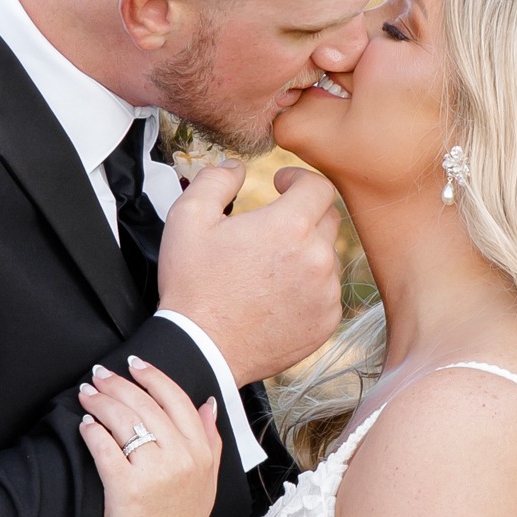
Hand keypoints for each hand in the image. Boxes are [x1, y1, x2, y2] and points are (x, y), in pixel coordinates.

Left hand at [76, 356, 224, 516]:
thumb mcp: (207, 481)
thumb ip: (211, 440)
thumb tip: (208, 403)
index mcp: (201, 452)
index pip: (176, 399)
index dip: (152, 376)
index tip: (134, 364)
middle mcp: (182, 458)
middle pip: (145, 404)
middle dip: (118, 384)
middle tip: (98, 375)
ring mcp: (155, 473)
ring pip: (124, 420)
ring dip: (101, 401)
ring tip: (86, 394)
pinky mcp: (126, 488)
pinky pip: (105, 447)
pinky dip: (91, 431)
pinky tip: (84, 425)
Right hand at [156, 162, 341, 384]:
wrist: (202, 350)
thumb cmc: (193, 285)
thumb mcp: (188, 219)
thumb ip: (216, 179)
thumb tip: (237, 166)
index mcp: (289, 226)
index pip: (319, 186)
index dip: (299, 179)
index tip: (281, 186)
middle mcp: (318, 258)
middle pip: (327, 219)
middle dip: (303, 215)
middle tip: (271, 228)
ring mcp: (326, 293)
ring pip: (328, 257)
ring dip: (306, 253)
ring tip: (268, 269)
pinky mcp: (326, 322)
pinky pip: (327, 293)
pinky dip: (309, 289)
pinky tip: (276, 296)